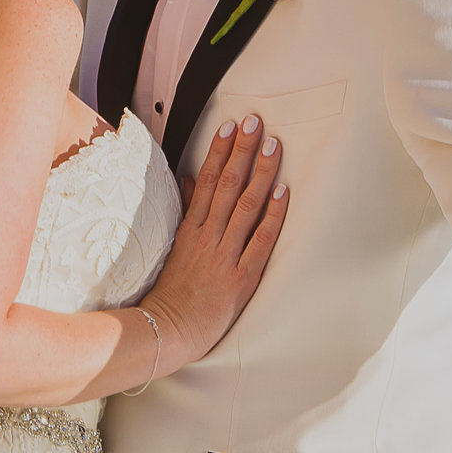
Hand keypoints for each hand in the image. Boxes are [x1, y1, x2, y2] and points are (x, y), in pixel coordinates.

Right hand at [140, 115, 289, 366]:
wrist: (168, 331)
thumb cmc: (174, 292)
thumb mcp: (175, 247)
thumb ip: (186, 211)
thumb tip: (191, 178)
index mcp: (192, 229)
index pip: (208, 181)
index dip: (220, 151)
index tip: (231, 126)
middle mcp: (208, 237)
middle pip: (228, 185)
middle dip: (243, 150)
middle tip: (256, 121)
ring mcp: (225, 255)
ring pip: (246, 206)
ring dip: (261, 173)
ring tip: (273, 145)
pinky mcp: (242, 278)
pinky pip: (261, 241)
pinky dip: (273, 216)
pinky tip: (283, 192)